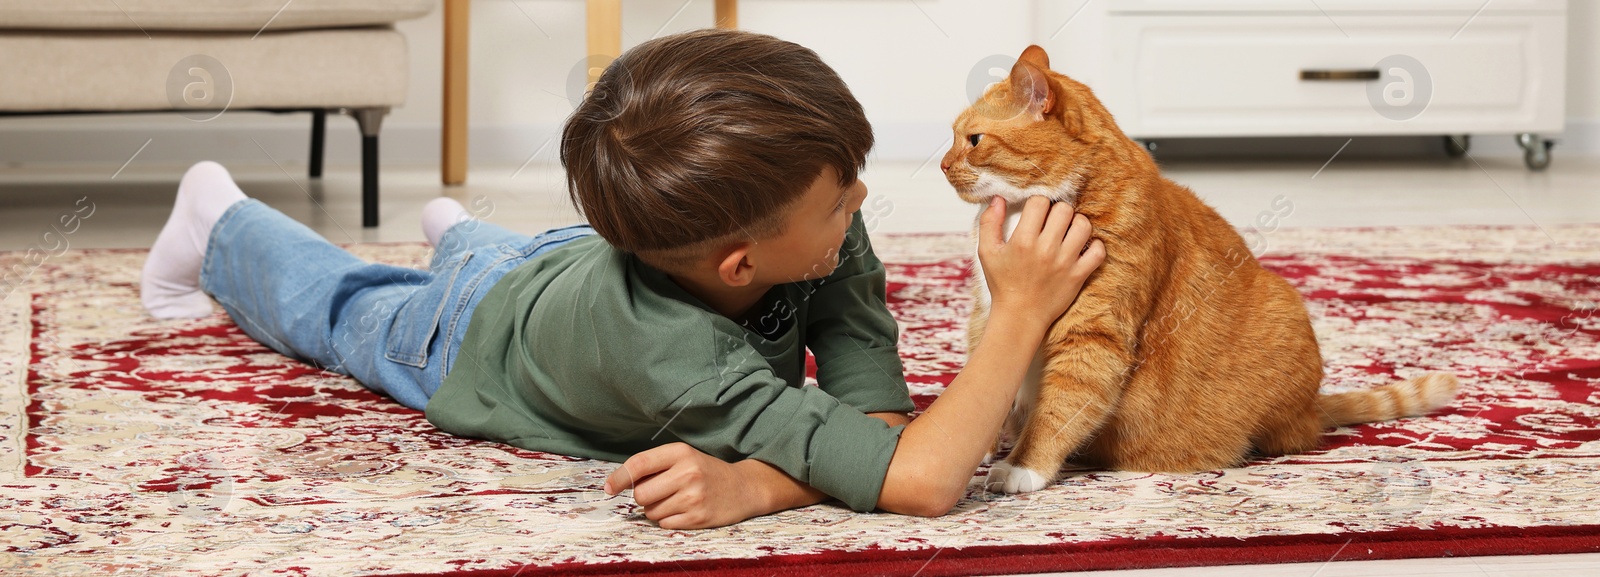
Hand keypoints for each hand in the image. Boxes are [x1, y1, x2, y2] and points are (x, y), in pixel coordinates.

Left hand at [603, 442, 765, 529]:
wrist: (744, 488)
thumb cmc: (706, 471)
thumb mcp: (684, 457)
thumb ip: (655, 465)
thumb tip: (618, 483)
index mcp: (681, 452)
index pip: (639, 464)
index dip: (618, 478)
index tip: (608, 488)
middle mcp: (687, 473)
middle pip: (641, 494)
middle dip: (643, 497)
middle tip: (659, 493)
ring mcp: (694, 497)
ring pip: (651, 512)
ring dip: (656, 510)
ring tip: (676, 501)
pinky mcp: (698, 518)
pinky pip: (665, 524)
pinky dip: (668, 520)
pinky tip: (684, 511)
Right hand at [977, 196, 1104, 324]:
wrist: (1019, 316)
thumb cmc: (1003, 283)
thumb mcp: (986, 252)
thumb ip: (989, 223)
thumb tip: (999, 199)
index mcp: (1023, 240)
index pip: (1040, 202)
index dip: (1038, 204)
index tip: (1036, 214)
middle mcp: (1046, 249)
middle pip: (1064, 209)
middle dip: (1058, 212)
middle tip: (1053, 223)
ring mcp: (1065, 262)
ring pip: (1083, 226)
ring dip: (1077, 224)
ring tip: (1068, 232)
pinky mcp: (1079, 275)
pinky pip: (1098, 252)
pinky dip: (1095, 246)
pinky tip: (1083, 247)